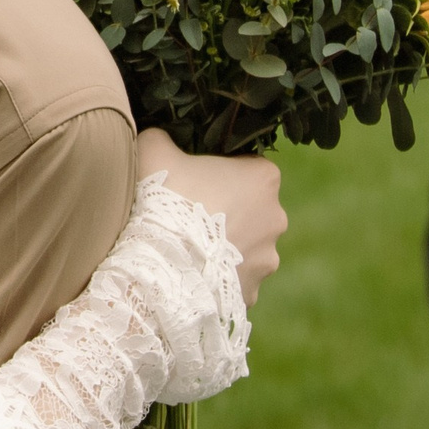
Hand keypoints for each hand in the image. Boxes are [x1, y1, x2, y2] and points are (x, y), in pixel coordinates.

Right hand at [139, 127, 285, 305]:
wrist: (159, 264)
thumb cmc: (163, 198)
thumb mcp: (153, 150)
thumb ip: (163, 138)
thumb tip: (161, 137)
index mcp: (263, 177)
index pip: (247, 167)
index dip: (218, 172)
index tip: (192, 180)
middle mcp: (276, 217)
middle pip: (250, 208)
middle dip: (224, 211)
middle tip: (185, 215)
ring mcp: (267, 258)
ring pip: (244, 246)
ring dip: (222, 247)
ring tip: (185, 248)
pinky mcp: (252, 291)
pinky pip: (234, 279)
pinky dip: (216, 277)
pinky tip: (188, 274)